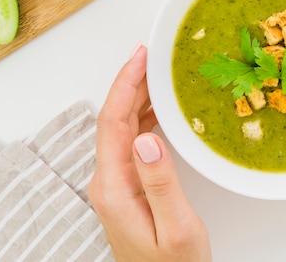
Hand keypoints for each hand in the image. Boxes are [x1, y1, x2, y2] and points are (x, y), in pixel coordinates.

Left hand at [88, 44, 210, 261]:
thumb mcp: (176, 227)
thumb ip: (160, 182)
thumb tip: (147, 137)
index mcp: (115, 187)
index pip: (113, 122)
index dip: (125, 85)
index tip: (141, 58)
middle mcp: (109, 182)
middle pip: (114, 119)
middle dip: (131, 83)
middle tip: (153, 57)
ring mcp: (117, 183)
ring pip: (123, 128)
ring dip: (138, 98)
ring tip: (159, 75)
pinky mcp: (128, 186)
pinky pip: (132, 141)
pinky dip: (145, 118)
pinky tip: (161, 110)